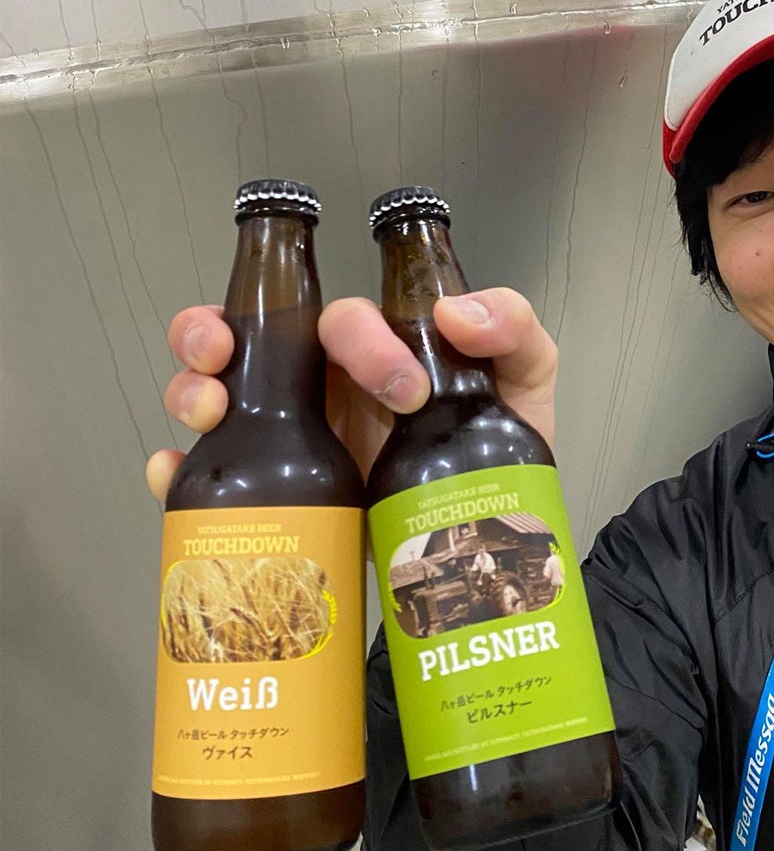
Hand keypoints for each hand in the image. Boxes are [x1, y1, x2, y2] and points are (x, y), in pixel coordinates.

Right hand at [145, 289, 558, 500]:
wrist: (486, 537)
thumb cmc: (499, 442)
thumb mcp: (526, 375)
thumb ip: (515, 329)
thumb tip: (460, 313)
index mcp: (375, 352)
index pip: (343, 320)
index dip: (360, 339)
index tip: (406, 391)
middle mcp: (323, 385)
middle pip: (246, 338)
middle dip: (214, 333)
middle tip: (220, 360)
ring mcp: (294, 440)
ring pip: (213, 394)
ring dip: (189, 390)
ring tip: (204, 414)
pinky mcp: (279, 495)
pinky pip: (209, 476)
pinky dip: (175, 468)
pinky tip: (172, 474)